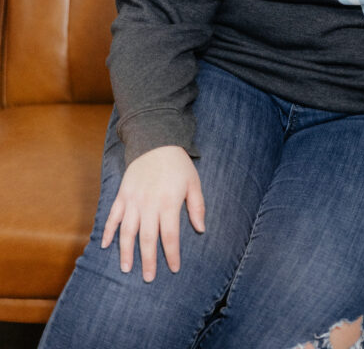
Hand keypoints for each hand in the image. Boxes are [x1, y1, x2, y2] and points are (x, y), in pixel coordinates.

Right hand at [101, 145, 204, 281]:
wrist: (156, 141)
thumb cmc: (178, 164)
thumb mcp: (193, 183)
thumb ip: (197, 206)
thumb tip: (200, 229)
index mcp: (168, 202)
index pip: (170, 235)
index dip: (172, 254)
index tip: (174, 268)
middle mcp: (149, 204)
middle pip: (147, 238)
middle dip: (148, 260)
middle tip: (148, 278)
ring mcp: (133, 200)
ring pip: (127, 231)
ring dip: (126, 251)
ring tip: (126, 268)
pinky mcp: (122, 195)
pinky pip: (113, 216)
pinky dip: (108, 231)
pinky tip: (105, 245)